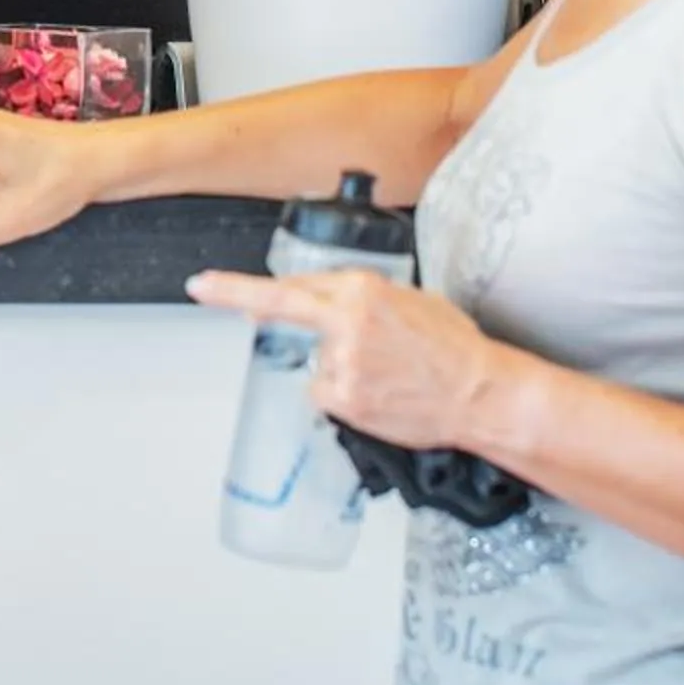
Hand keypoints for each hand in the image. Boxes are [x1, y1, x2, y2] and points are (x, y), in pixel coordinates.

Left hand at [188, 268, 499, 451]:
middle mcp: (345, 323)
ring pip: (316, 363)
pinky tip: (380, 394)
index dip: (243, 286)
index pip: (292, 284)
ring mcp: (342, 364)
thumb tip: (318, 302)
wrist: (480, 392)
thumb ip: (360, 297)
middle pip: (281, 308)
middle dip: (235, 297)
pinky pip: (328, 394)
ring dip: (337, 367)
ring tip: (386, 373)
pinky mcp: (346, 400)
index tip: (207, 283)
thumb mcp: (411, 299)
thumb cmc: (454, 347)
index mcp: (362, 290)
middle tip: (202, 288)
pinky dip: (345, 396)